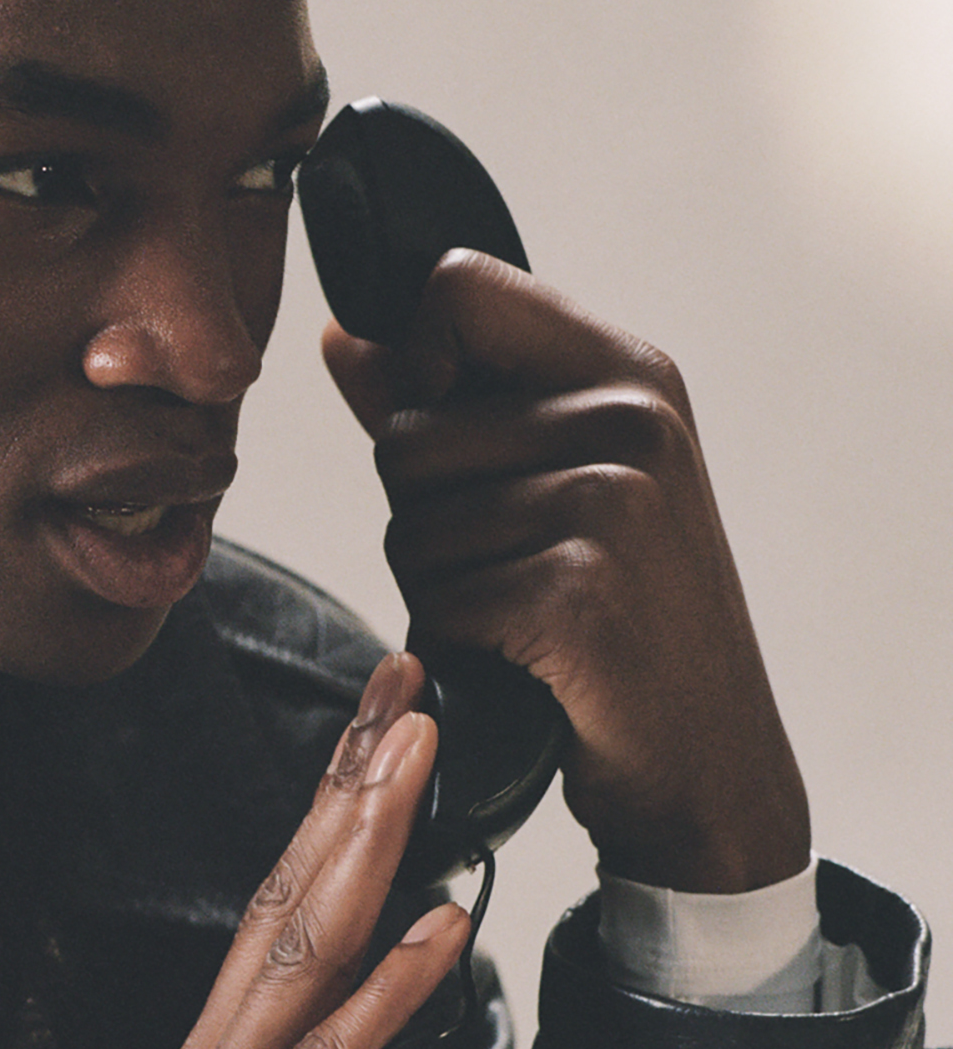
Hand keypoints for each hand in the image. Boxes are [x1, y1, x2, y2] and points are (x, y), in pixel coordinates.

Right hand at [43, 655, 507, 1048]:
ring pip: (300, 955)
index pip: (282, 935)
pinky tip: (435, 931)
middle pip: (288, 907)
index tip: (381, 751)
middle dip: (351, 796)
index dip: (335, 837)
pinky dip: (383, 999)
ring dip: (366, 850)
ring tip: (420, 757)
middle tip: (404, 695)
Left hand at [324, 253, 809, 892]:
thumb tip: (340, 337)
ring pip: (408, 528)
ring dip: (440, 593)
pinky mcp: (578, 591)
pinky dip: (459, 649)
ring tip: (526, 620)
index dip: (418, 365)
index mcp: (628, 372)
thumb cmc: (621, 623)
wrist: (708, 760)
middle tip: (518, 571)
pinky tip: (528, 665)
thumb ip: (444, 404)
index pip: (455, 288)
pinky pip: (436, 603)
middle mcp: (629, 420)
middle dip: (424, 519)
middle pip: (404, 434)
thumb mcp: (553, 485)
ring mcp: (612, 503)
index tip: (462, 445)